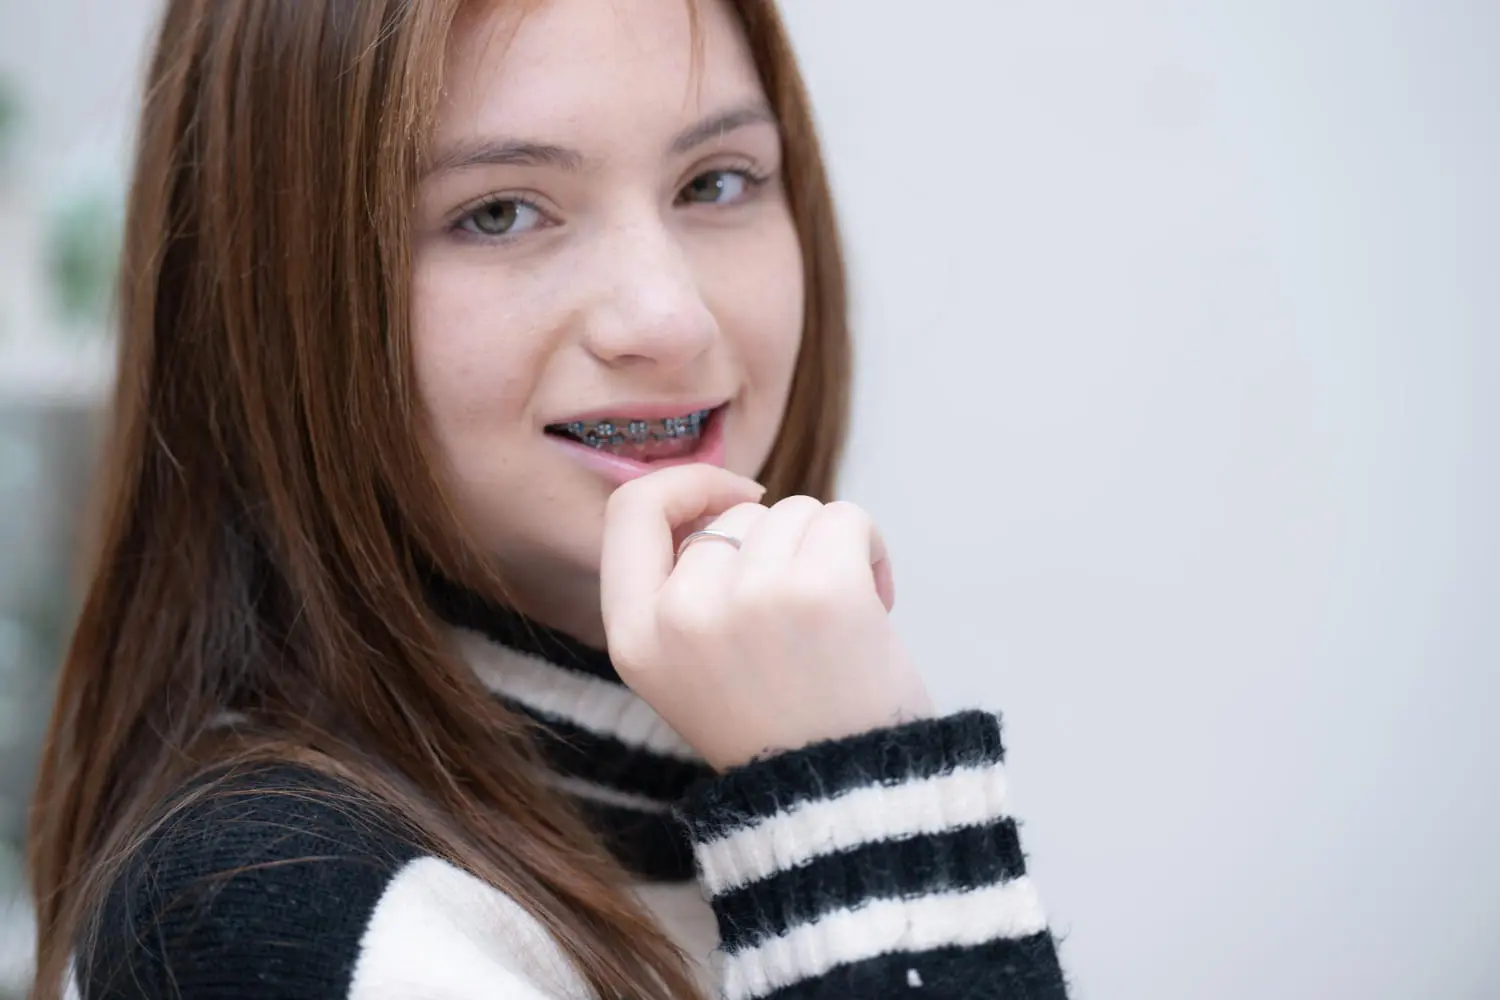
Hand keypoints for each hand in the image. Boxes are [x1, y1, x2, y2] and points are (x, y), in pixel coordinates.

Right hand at [599, 463, 933, 770]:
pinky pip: (845, 517)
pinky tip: (873, 602)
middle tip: (803, 618)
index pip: (631, 511)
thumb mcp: (687, 670)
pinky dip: (867, 548)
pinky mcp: (822, 588)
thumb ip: (680, 592)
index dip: (686, 487)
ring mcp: (751, 597)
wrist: (848, 799)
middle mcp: (682, 614)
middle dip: (779, 549)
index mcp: (635, 637)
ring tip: (835, 621)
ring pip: (793, 512)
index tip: (735, 494)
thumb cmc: (778, 728)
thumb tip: (719, 500)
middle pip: (736, 516)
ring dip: (824, 550)